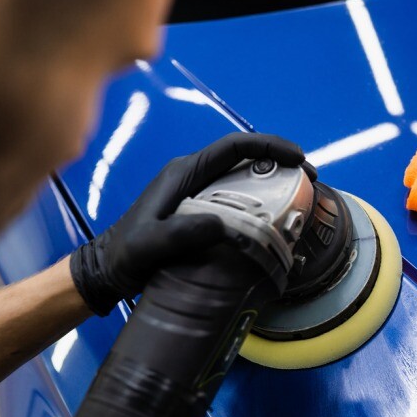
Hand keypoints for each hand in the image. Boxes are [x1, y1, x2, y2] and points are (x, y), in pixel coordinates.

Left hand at [70, 132, 303, 315]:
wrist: (106, 270)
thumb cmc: (124, 256)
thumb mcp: (148, 245)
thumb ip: (180, 233)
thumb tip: (222, 223)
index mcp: (184, 173)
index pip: (232, 147)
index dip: (268, 146)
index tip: (297, 158)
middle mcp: (193, 176)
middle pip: (245, 158)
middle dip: (281, 162)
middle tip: (309, 179)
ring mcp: (197, 191)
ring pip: (244, 177)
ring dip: (275, 181)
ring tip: (301, 196)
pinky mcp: (201, 209)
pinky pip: (238, 197)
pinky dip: (263, 200)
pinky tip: (278, 217)